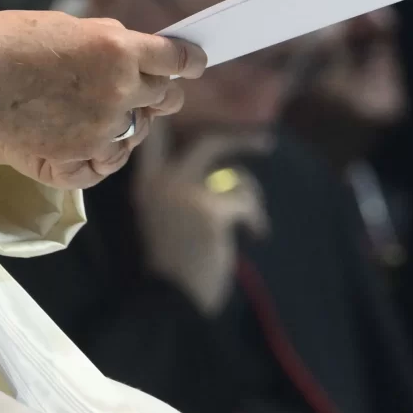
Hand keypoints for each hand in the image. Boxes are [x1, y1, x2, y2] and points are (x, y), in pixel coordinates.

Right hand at [0, 11, 204, 188]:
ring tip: (107, 107)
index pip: (175, 59)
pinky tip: (93, 131)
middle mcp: (119, 89)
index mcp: (119, 49)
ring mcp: (102, 125)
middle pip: (166, 96)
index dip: (190, 61)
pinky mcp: (80, 152)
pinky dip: (109, 144)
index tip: (195, 63)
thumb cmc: (10, 41)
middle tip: (152, 87)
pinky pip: (113, 153)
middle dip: (162, 90)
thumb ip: (109, 42)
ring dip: (132, 117)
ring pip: (140, 126)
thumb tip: (134, 51)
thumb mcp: (71, 26)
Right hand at [133, 125, 273, 313]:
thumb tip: (225, 171)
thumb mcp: (170, 218)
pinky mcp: (211, 209)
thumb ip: (185, 189)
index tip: (192, 109)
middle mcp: (162, 181)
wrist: (170, 303)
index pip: (156, 138)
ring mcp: (186, 192)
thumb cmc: (174, 265)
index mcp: (146, 185)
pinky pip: (246, 202)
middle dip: (239, 140)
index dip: (175, 120)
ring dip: (250, 195)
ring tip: (252, 220)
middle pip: (207, 144)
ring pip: (234, 176)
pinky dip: (256, 217)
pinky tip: (256, 233)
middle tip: (266, 143)